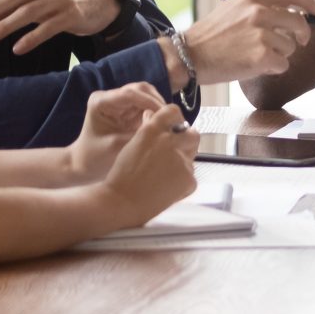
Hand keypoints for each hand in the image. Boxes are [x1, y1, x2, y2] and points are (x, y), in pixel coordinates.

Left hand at [68, 82, 168, 183]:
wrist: (84, 165)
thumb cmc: (95, 158)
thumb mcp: (117, 147)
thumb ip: (139, 135)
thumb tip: (164, 128)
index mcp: (101, 101)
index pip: (130, 94)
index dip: (150, 101)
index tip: (166, 115)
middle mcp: (110, 97)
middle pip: (141, 89)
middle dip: (158, 102)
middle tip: (172, 119)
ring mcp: (120, 102)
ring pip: (147, 95)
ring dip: (160, 107)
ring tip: (170, 122)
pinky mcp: (128, 110)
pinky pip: (148, 105)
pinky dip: (158, 113)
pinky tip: (165, 125)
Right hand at [100, 103, 197, 226]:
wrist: (121, 201)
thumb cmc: (122, 175)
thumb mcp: (133, 144)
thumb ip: (147, 128)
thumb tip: (153, 115)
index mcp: (153, 130)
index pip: (174, 112)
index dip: (176, 120)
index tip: (175, 127)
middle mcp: (169, 141)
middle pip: (193, 134)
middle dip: (188, 142)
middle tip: (176, 153)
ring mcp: (181, 160)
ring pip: (191, 158)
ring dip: (182, 164)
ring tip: (163, 177)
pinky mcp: (188, 178)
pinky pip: (190, 177)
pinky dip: (182, 183)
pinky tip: (165, 188)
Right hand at [173, 0, 314, 85]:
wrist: (189, 55)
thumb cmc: (213, 35)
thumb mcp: (236, 8)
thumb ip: (263, 7)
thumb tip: (296, 14)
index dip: (310, 4)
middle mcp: (259, 11)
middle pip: (299, 23)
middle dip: (302, 36)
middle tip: (297, 43)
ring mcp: (261, 34)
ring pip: (291, 47)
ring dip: (280, 54)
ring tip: (257, 54)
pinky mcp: (261, 56)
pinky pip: (283, 64)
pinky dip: (273, 68)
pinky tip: (254, 65)